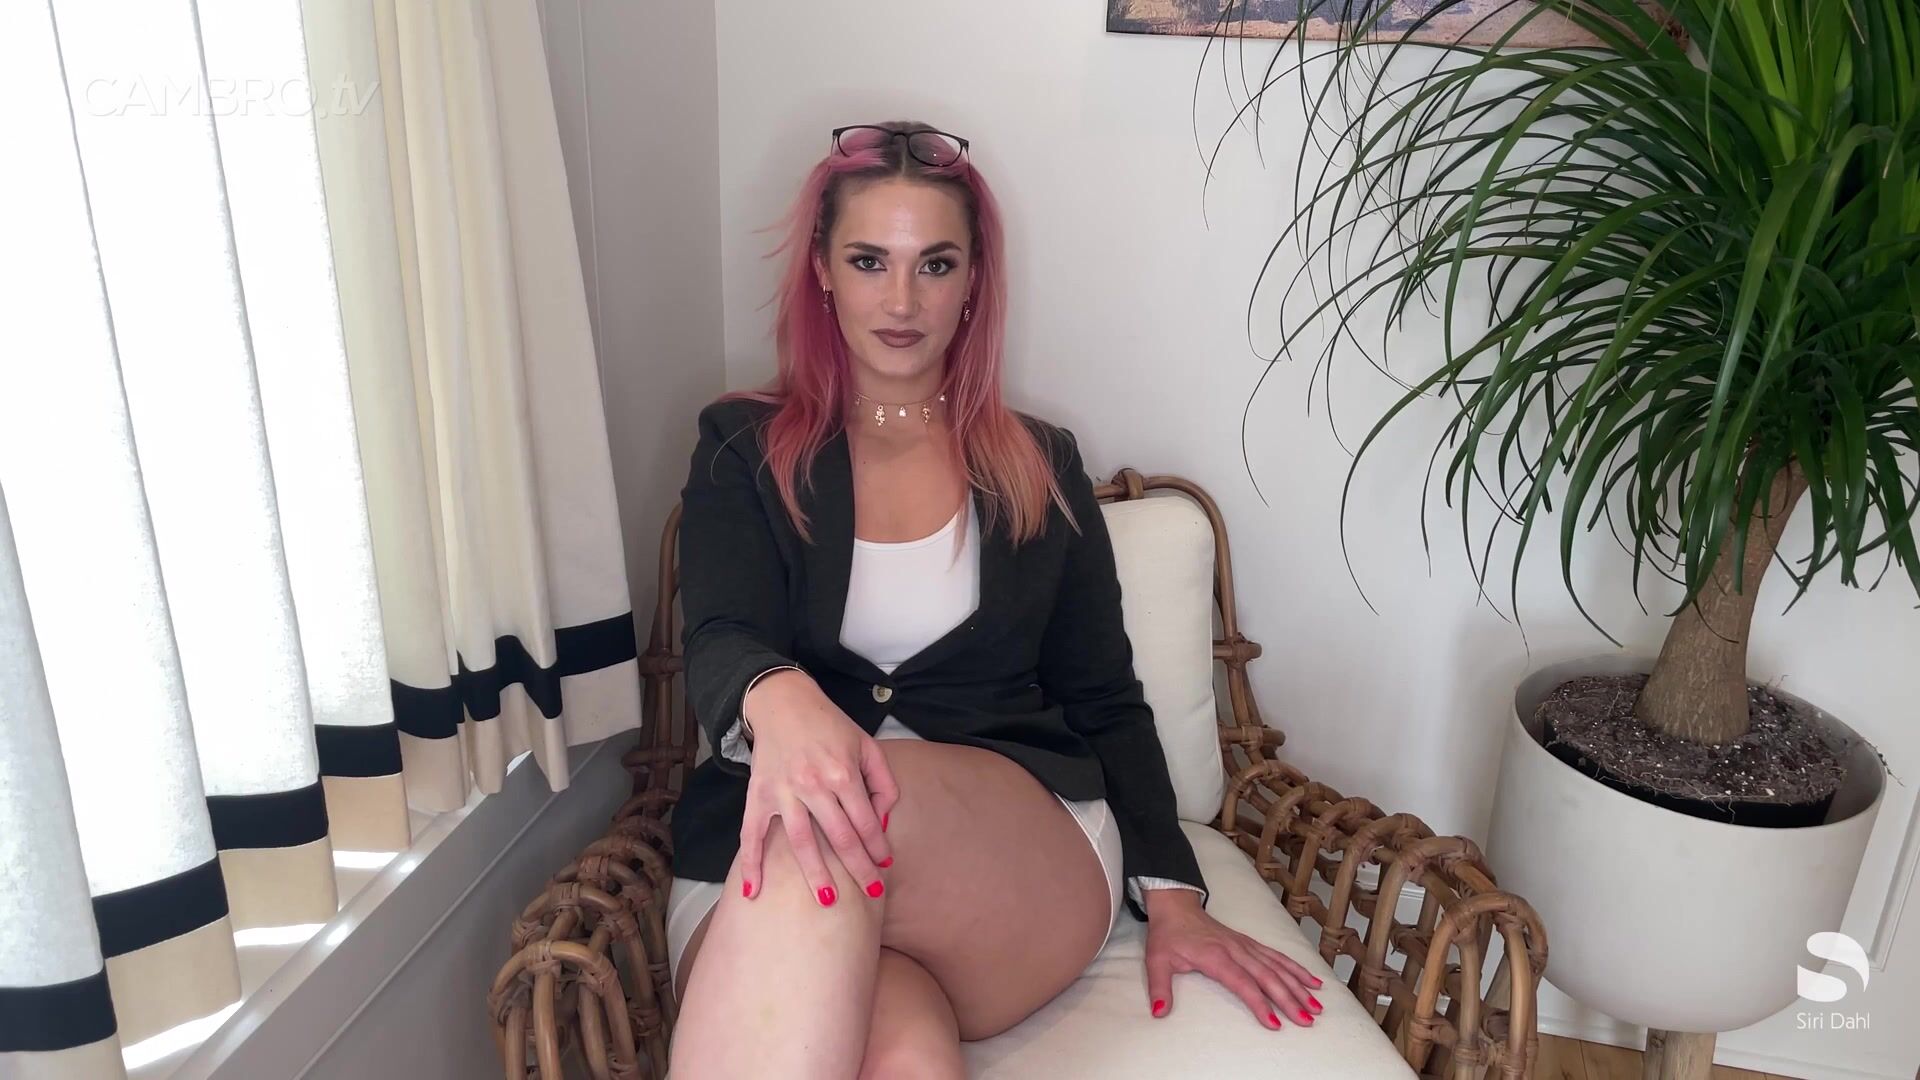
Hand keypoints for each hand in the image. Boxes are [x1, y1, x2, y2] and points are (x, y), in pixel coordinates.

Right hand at [737, 669, 898, 906]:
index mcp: (843, 773)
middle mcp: (813, 785)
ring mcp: (782, 792)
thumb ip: (882, 783)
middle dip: (857, 868)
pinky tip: (752, 891)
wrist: (783, 702)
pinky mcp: (758, 794)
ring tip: (828, 901)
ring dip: (815, 874)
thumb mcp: (866, 745)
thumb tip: (882, 822)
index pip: (865, 822)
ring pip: (800, 842)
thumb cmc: (830, 726)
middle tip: (869, 893)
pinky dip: (751, 864)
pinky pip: (751, 834)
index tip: (884, 867)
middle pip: (839, 837)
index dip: (877, 847)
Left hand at [1142, 893, 1324, 1030]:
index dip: (1260, 1003)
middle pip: (1268, 977)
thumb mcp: (1157, 960)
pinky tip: (1313, 981)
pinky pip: (1278, 956)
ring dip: (1299, 986)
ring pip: (1278, 966)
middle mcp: (1236, 950)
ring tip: (1318, 1005)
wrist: (1176, 906)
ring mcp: (1246, 945)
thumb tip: (1159, 1011)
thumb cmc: (1168, 935)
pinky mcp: (1250, 943)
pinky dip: (1297, 968)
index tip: (1275, 1023)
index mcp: (1216, 956)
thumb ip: (1159, 987)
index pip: (1243, 983)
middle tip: (1307, 1020)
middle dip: (1290, 999)